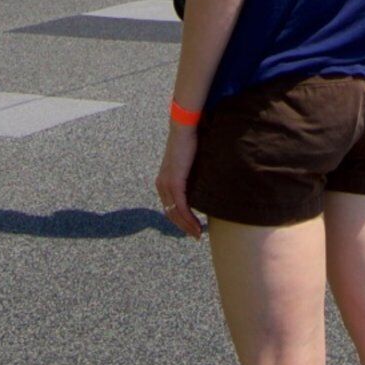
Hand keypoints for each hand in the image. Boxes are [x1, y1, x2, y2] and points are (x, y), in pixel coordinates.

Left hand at [155, 123, 201, 237]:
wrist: (184, 129)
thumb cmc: (190, 143)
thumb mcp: (189, 163)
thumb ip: (191, 175)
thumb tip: (203, 183)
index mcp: (163, 181)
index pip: (169, 207)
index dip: (180, 220)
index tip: (191, 228)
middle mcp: (161, 185)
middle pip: (170, 214)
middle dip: (183, 227)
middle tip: (196, 235)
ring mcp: (166, 184)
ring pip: (175, 213)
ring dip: (187, 226)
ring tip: (198, 234)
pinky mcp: (174, 183)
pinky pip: (181, 206)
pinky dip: (189, 218)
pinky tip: (197, 225)